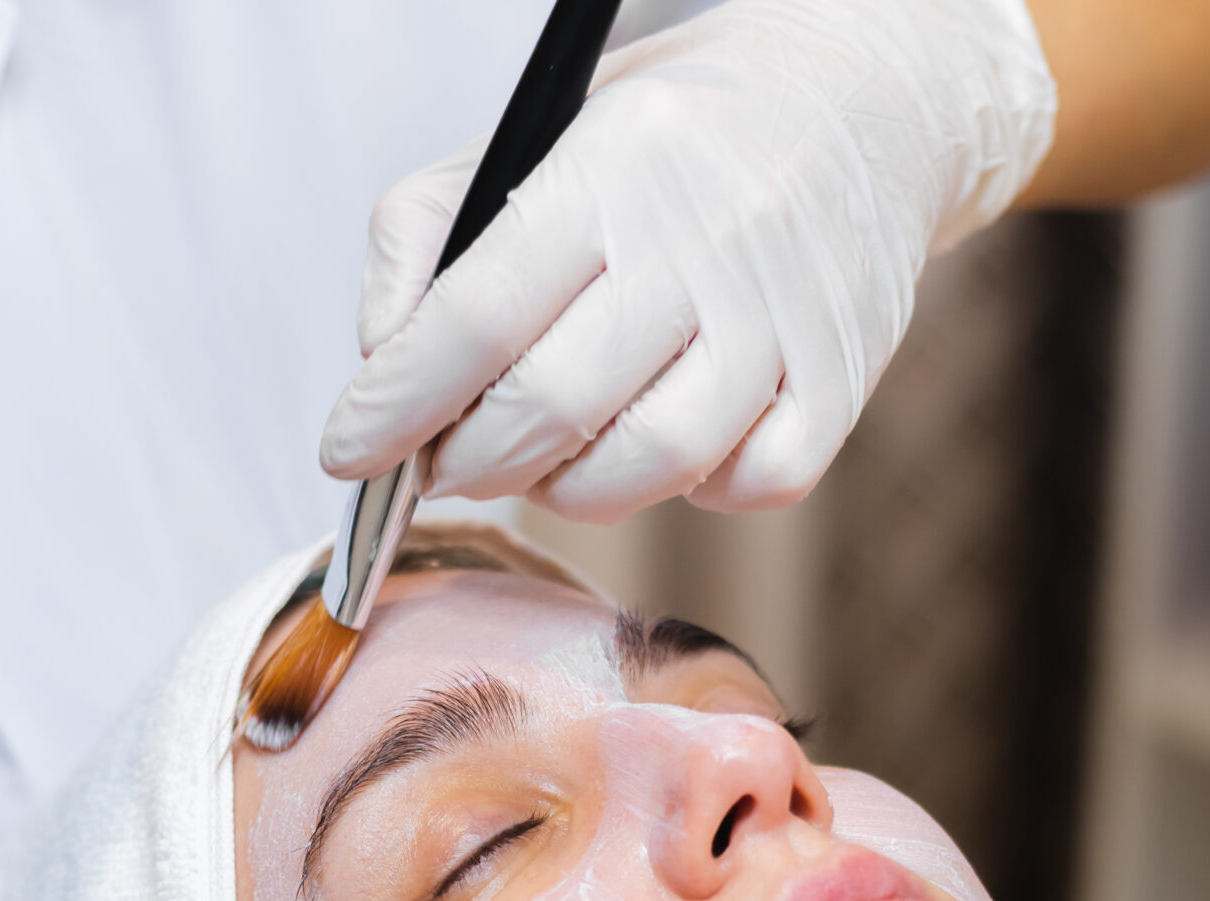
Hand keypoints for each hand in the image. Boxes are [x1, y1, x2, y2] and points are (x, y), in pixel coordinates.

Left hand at [320, 0, 1056, 522]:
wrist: (863, 101)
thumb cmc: (668, 138)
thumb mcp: (529, 138)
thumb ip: (423, 242)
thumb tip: (380, 372)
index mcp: (612, 169)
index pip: (476, 319)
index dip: (395, 407)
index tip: (346, 453)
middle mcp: (705, 240)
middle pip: (552, 408)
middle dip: (468, 462)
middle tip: (446, 462)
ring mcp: (786, 317)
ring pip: (649, 466)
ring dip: (568, 491)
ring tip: (546, 457)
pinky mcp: (844, 379)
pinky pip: (749, 486)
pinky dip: (691, 491)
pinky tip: (663, 445)